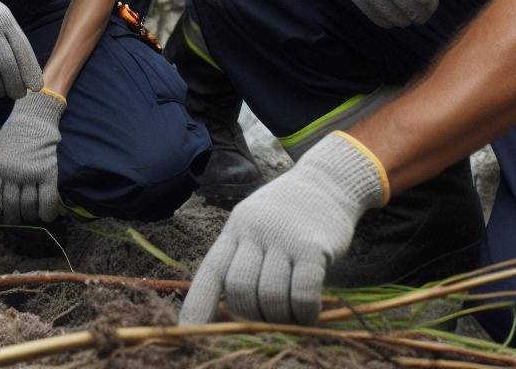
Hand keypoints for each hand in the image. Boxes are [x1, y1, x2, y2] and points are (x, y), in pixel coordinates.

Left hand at [0, 89, 63, 222]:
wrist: (35, 117)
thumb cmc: (16, 134)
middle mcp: (12, 171)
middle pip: (11, 204)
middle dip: (13, 217)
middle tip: (16, 219)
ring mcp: (30, 172)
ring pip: (28, 204)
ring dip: (29, 216)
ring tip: (31, 217)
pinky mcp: (48, 172)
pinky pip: (47, 199)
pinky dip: (47, 212)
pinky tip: (46, 217)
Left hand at [180, 132, 384, 325]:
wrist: (327, 182)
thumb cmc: (287, 214)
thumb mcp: (255, 226)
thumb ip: (242, 259)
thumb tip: (229, 313)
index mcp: (234, 230)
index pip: (209, 272)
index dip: (197, 305)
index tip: (187, 333)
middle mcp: (254, 231)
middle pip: (238, 289)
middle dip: (251, 316)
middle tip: (268, 319)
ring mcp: (283, 238)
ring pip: (270, 297)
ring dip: (280, 319)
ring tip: (292, 317)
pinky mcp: (313, 247)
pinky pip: (303, 294)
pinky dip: (305, 314)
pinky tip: (310, 314)